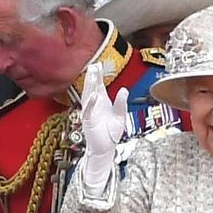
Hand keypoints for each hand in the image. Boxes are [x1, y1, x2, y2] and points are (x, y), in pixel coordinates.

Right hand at [80, 62, 127, 189]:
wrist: (106, 148)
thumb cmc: (111, 132)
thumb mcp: (120, 116)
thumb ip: (121, 103)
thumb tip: (124, 90)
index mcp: (102, 103)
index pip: (99, 86)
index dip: (98, 76)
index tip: (98, 64)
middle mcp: (94, 106)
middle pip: (92, 88)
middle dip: (93, 77)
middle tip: (93, 65)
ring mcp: (90, 113)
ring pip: (88, 97)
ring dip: (90, 86)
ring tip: (92, 75)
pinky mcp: (88, 122)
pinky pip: (88, 111)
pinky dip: (90, 103)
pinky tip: (93, 95)